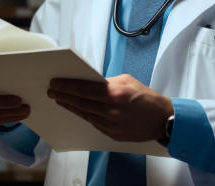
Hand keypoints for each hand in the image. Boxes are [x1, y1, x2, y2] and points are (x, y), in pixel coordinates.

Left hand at [46, 74, 173, 142]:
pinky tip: (76, 110)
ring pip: (84, 114)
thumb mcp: (126, 81)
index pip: (82, 89)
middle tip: (52, 91)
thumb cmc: (145, 98)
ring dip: (70, 106)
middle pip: (79, 102)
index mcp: (113, 93)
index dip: (66, 86)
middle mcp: (110, 110)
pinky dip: (83, 115)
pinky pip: (93, 123)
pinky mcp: (112, 134)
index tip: (55, 83)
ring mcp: (111, 124)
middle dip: (63, 96)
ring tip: (60, 100)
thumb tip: (89, 82)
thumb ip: (106, 82)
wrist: (162, 119)